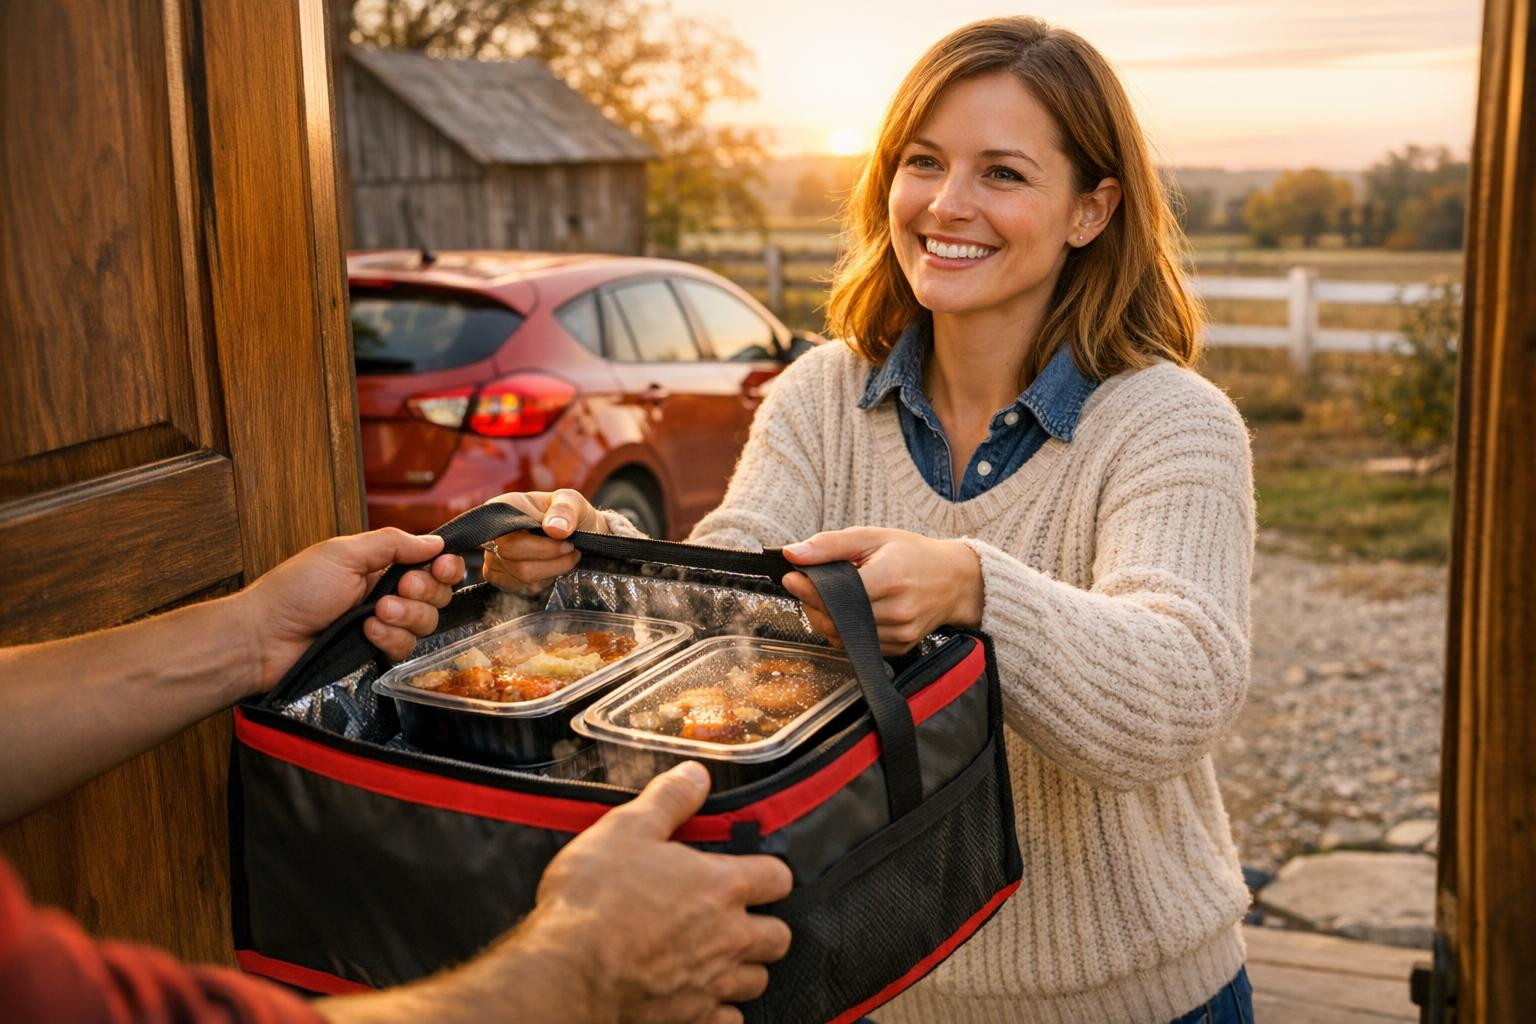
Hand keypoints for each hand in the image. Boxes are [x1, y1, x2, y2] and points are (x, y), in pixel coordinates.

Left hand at [237, 528, 463, 691]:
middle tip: (400, 589)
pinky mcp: (377, 653)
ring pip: (426, 623)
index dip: (444, 567)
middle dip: (424, 591)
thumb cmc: (295, 590)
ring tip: (375, 614)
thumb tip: (435, 541)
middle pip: (437, 594)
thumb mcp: (344, 553)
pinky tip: (368, 633)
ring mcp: (384, 626)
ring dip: (406, 616)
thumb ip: (393, 544)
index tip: (442, 567)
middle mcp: (387, 594)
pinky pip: (406, 649)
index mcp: (380, 566)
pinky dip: (390, 639)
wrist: (266, 638)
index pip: (430, 564)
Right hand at [482, 490, 606, 593]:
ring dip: (552, 571)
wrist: (574, 531)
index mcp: (503, 509)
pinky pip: (522, 587)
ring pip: (522, 577)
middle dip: (552, 561)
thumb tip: (555, 529)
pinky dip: (544, 581)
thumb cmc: (567, 514)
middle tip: (572, 551)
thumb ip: (565, 510)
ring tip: (566, 556)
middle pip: (517, 563)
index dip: (543, 548)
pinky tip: (551, 566)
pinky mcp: (499, 576)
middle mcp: (492, 535)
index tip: (569, 544)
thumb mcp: (572, 501)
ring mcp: (492, 557)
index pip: (511, 539)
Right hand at [523, 761, 793, 1022]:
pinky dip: (720, 1010)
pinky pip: (730, 1021)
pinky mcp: (691, 1019)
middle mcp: (729, 936)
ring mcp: (712, 983)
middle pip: (780, 936)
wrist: (565, 971)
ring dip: (743, 968)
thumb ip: (669, 799)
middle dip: (764, 926)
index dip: (768, 874)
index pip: (780, 877)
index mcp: (722, 885)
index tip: (750, 874)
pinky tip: (698, 996)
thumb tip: (698, 773)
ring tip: (716, 957)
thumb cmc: (593, 896)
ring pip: (757, 981)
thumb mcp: (627, 828)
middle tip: (735, 919)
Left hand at [781, 527, 982, 655]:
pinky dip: (844, 630)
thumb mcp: (872, 537)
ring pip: (843, 636)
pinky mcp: (900, 647)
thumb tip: (792, 553)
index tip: (792, 578)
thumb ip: (830, 545)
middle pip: (836, 619)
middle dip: (812, 605)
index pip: (837, 594)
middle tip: (808, 587)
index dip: (808, 589)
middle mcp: (898, 610)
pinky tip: (849, 612)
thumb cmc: (913, 554)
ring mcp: (901, 633)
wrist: (954, 580)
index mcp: (890, 578)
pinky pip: (857, 646)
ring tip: (831, 598)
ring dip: (826, 619)